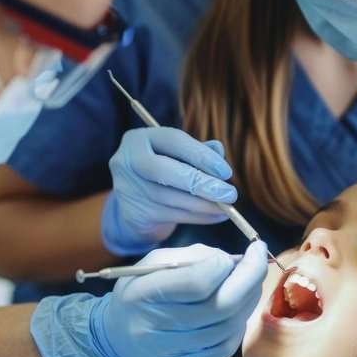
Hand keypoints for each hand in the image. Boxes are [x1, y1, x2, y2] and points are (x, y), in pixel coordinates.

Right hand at [94, 241, 267, 356]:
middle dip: (250, 278)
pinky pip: (226, 347)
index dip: (226, 263)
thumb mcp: (154, 263)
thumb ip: (192, 257)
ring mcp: (172, 353)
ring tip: (248, 282)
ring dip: (247, 300)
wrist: (118, 336)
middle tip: (258, 259)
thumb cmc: (141, 291)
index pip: (197, 281)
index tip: (241, 250)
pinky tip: (235, 309)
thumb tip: (233, 260)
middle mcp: (156, 327)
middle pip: (221, 306)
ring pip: (229, 327)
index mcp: (143, 294)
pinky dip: (238, 324)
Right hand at [102, 127, 237, 255]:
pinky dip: (198, 217)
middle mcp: (127, 161)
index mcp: (138, 139)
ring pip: (170, 198)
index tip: (226, 171)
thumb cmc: (161, 174)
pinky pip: (172, 216)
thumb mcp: (175, 157)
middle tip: (229, 194)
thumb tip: (218, 150)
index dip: (201, 155)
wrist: (132, 207)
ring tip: (227, 208)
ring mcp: (127, 189)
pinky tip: (215, 216)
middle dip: (200, 183)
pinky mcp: (133, 214)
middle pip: (165, 171)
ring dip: (204, 205)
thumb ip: (196, 151)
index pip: (173, 140)